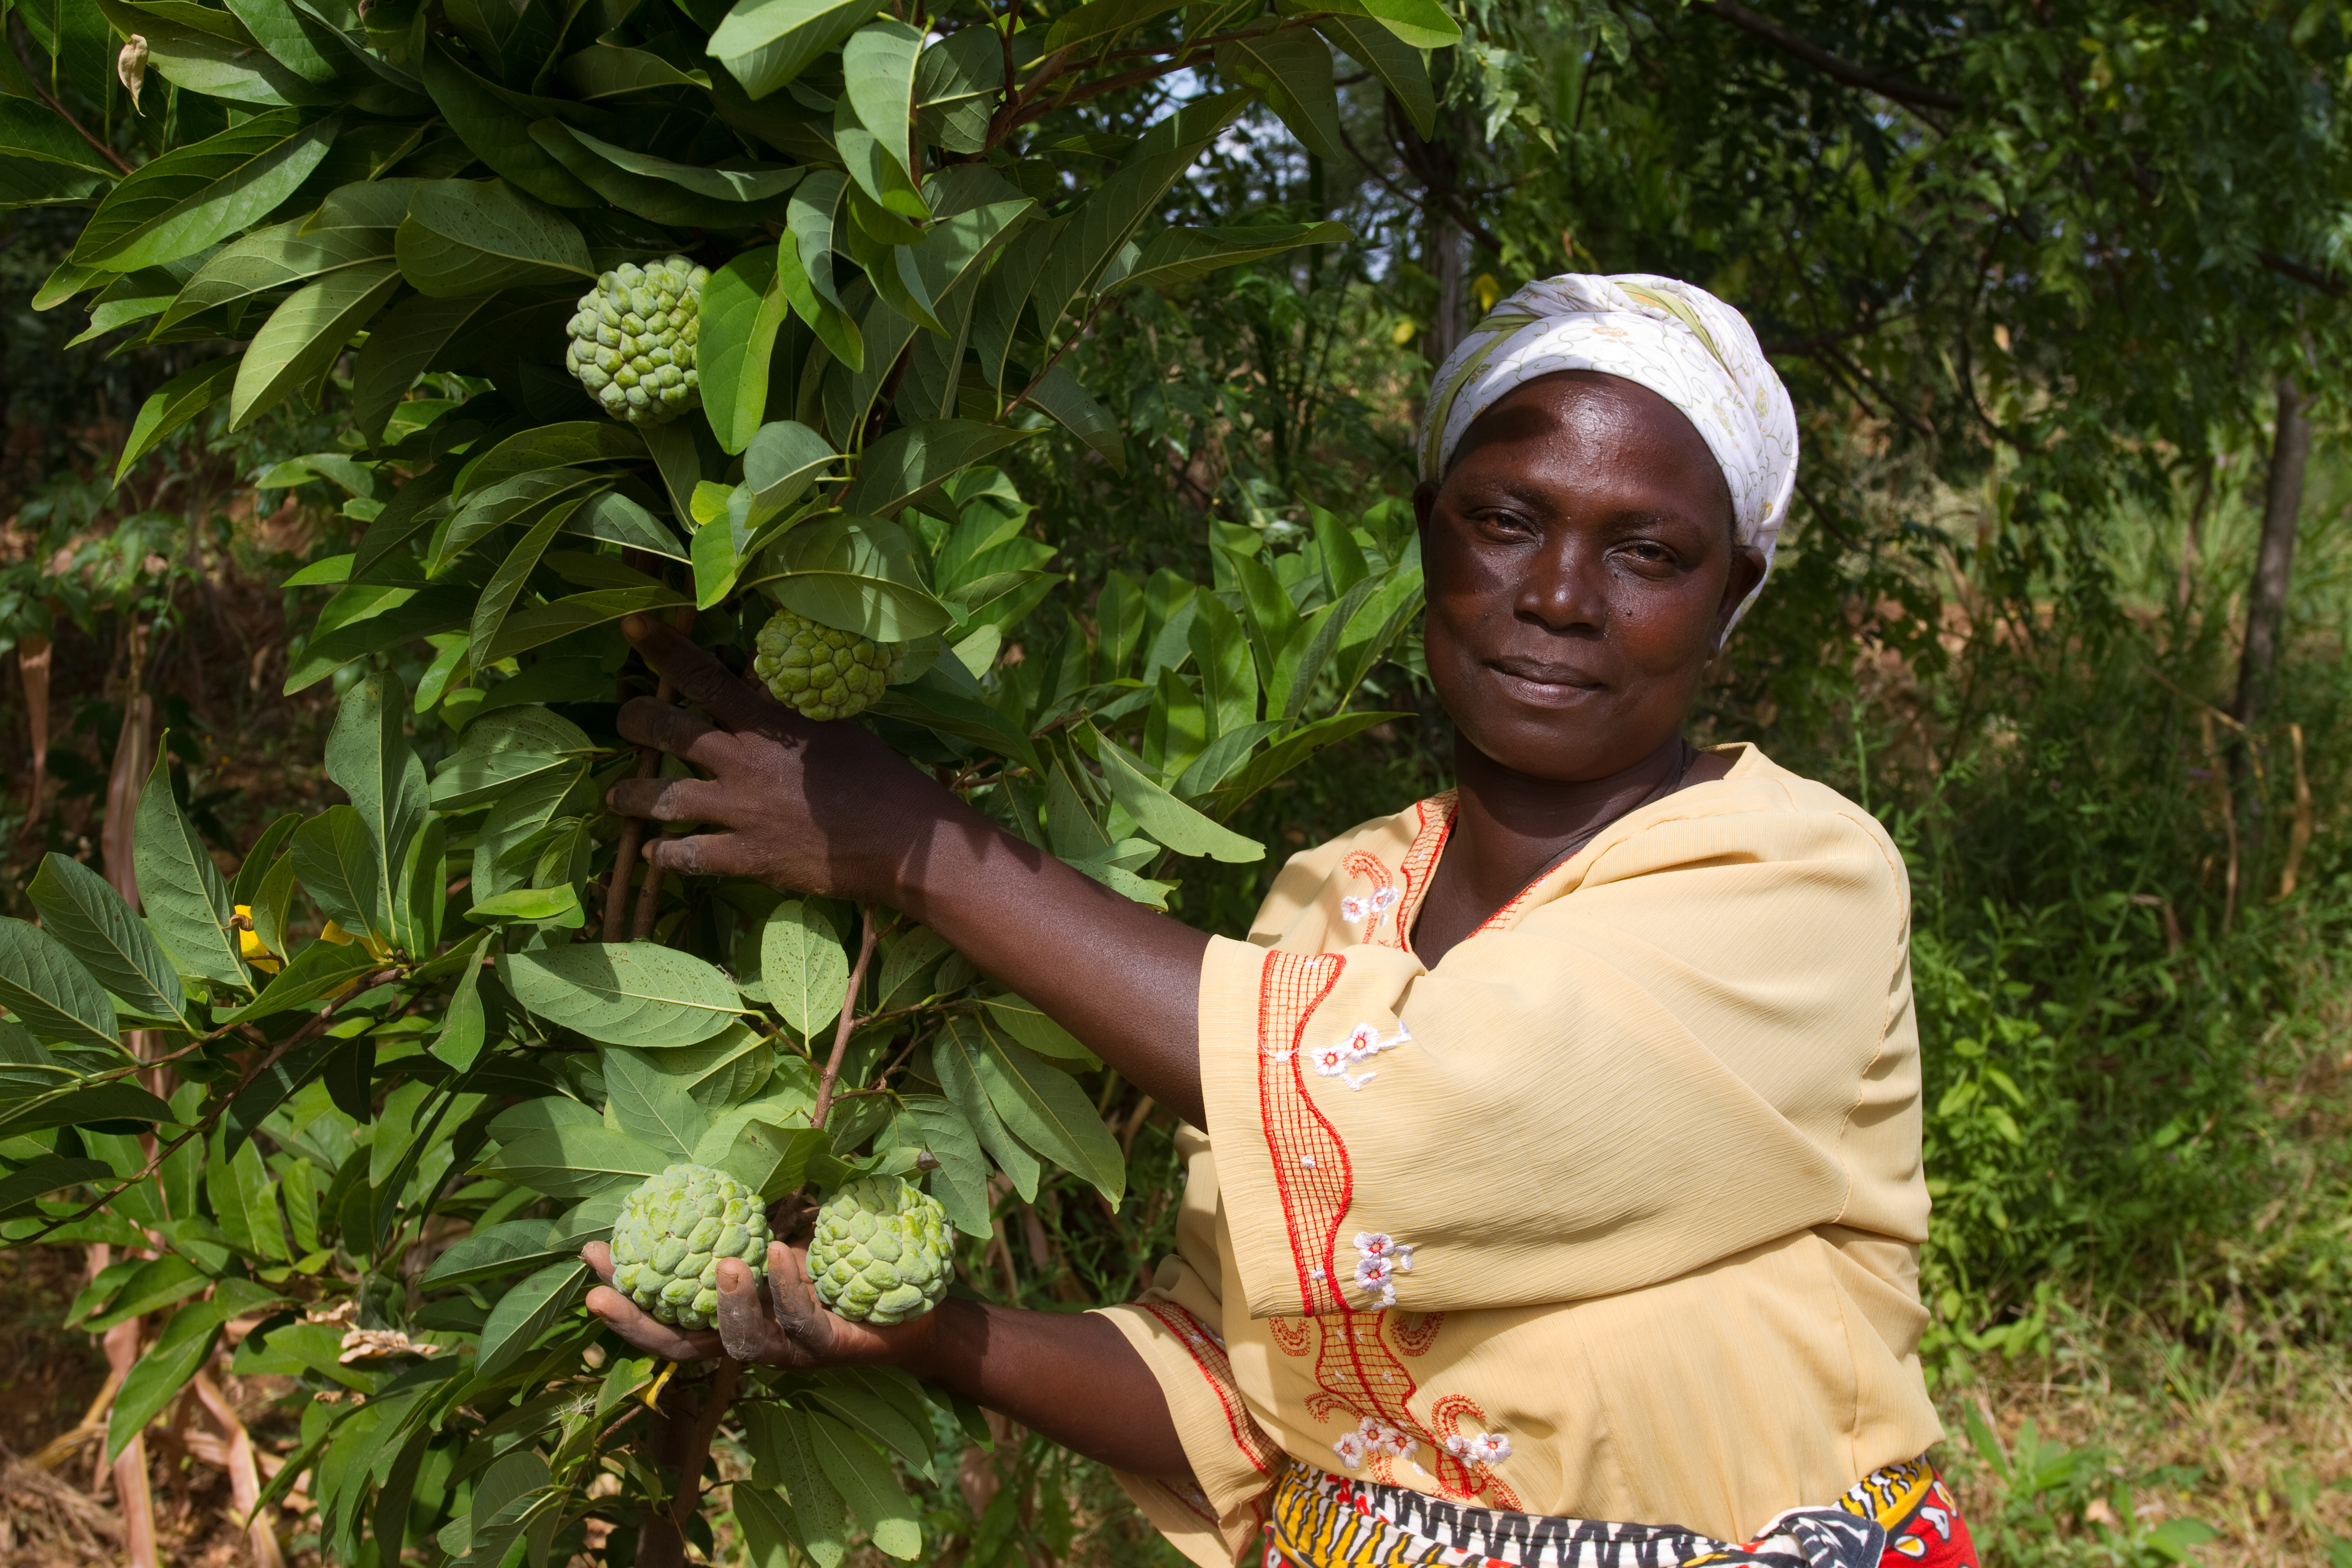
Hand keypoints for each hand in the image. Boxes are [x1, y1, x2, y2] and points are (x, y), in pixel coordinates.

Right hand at [582, 1239, 925, 1367]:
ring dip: (727, 1303)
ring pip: (741, 1342)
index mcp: (729, 1317)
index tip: (590, 1256)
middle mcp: (749, 1341)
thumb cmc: (838, 1265)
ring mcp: (787, 1351)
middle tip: (602, 1291)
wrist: (908, 1304)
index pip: (665, 1314)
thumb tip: (697, 1175)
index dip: (625, 1293)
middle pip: (682, 1345)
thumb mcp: (784, 1234)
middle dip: (640, 1321)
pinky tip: (776, 1256)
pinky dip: (786, 1289)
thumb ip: (745, 1219)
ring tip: (721, 1262)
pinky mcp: (828, 1348)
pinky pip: (801, 1322)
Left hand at [602, 614, 955, 901]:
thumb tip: (754, 677)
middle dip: (634, 721)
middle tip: (624, 720)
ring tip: (615, 797)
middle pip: (666, 731)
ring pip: (662, 798)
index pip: (703, 676)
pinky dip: (663, 855)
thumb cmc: (880, 777)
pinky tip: (652, 854)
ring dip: (630, 795)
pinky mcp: (746, 858)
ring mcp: (739, 812)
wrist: (903, 843)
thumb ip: (787, 706)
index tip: (632, 624)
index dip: (663, 649)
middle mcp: (742, 762)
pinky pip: (686, 856)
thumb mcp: (835, 725)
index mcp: (767, 722)